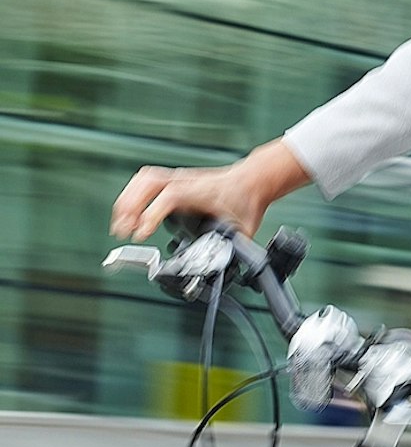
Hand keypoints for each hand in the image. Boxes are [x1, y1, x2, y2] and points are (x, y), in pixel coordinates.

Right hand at [110, 139, 308, 241]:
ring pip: (145, 179)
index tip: (141, 233)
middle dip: (131, 206)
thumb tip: (225, 269)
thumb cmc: (246, 201)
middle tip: (124, 232)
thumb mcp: (244, 229)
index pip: (172, 196)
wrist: (252, 181)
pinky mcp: (173, 180)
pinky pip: (145, 181)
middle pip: (151, 182)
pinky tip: (127, 214)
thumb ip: (234, 249)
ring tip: (121, 226)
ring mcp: (179, 178)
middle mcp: (188, 182)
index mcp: (204, 192)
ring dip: (127, 201)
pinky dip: (131, 196)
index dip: (152, 214)